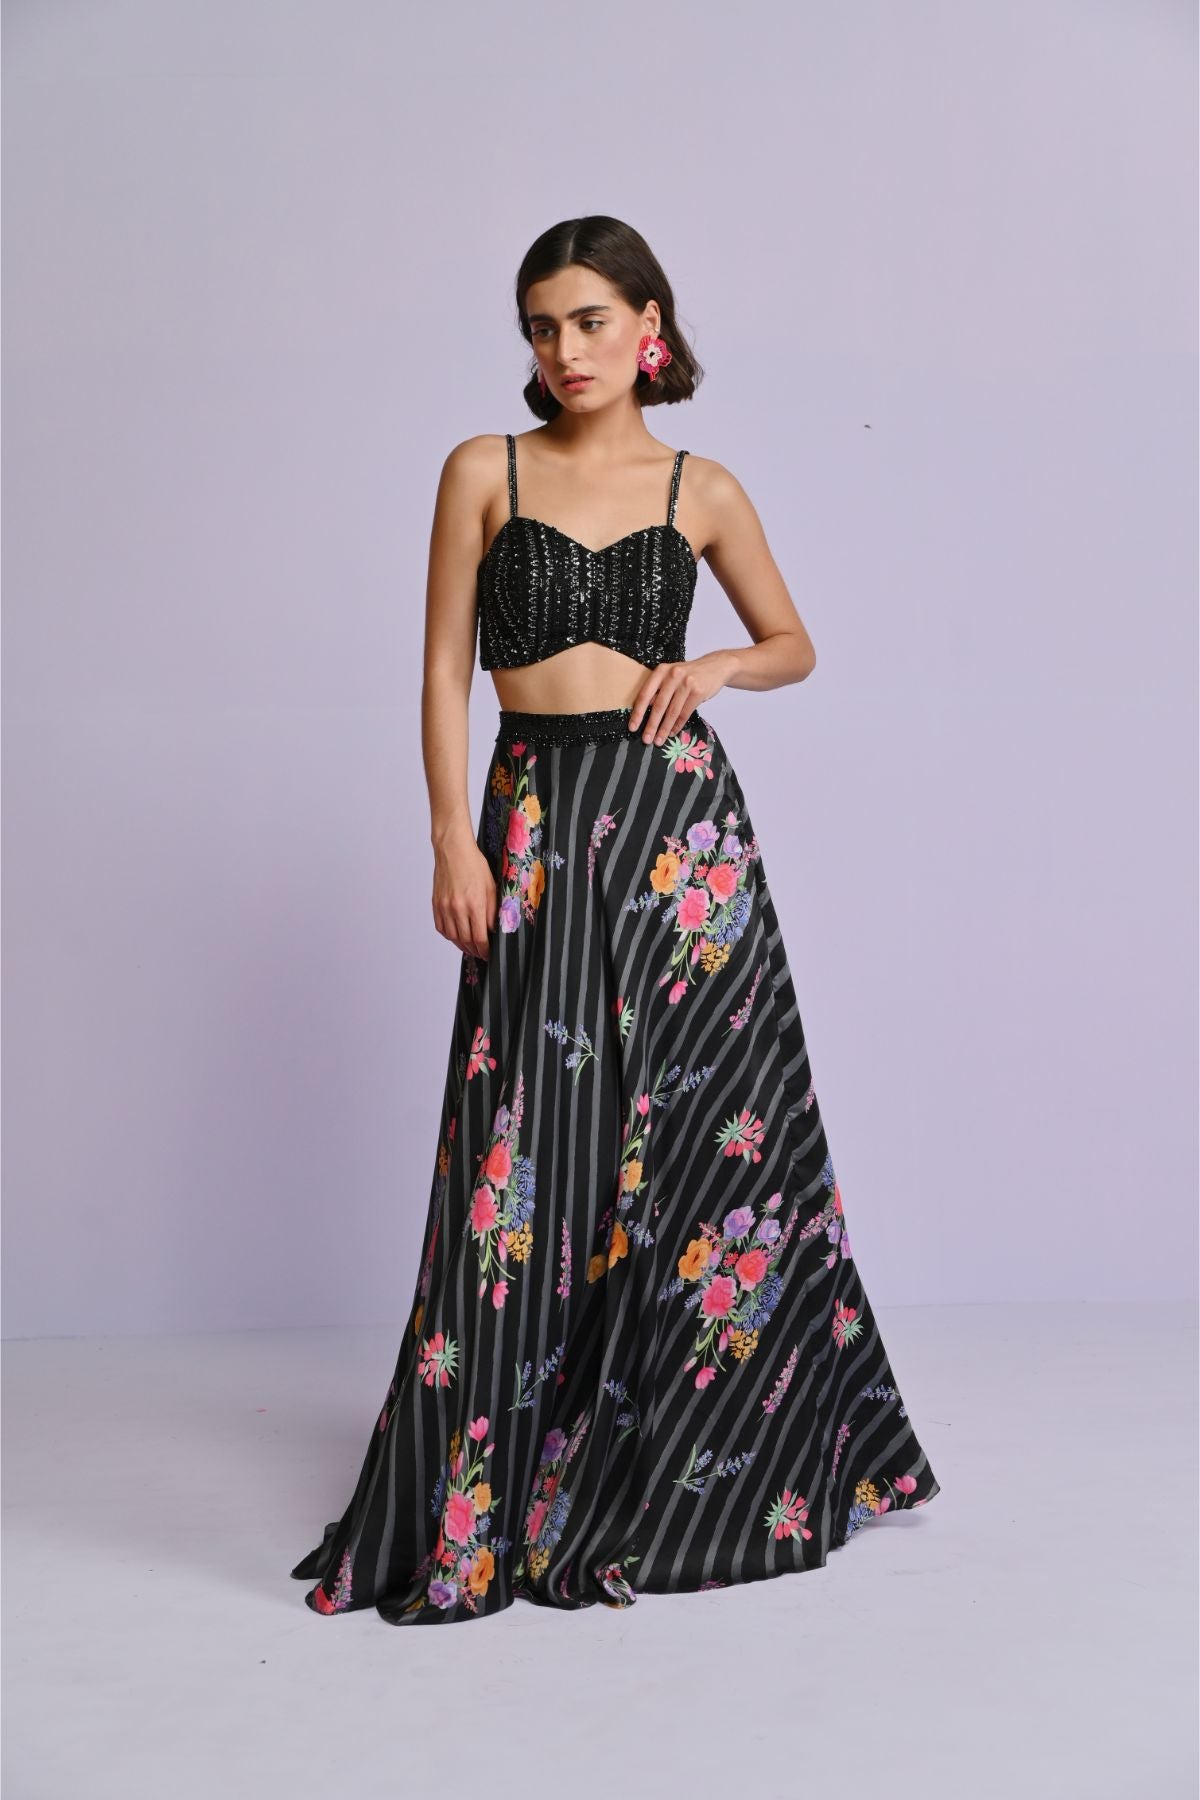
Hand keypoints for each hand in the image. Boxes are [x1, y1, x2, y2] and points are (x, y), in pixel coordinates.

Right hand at [432, 828, 496, 959]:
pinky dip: (449, 936)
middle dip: (475, 950)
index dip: (485, 950)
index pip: (480, 937)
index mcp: (474, 904)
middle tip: (481, 953)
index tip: (488, 954)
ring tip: (470, 948)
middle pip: (466, 940)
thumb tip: (493, 929)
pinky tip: (456, 936)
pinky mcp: (436, 904)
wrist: (453, 851)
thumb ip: (493, 911)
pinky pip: (441, 928)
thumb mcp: (491, 887)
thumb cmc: (474, 865)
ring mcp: (445, 907)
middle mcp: (458, 908)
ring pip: (453, 937)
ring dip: (462, 946)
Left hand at [628, 652, 731, 745]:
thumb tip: (644, 713)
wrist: (716, 667)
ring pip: (672, 712)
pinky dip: (677, 725)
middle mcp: (672, 675)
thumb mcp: (671, 676)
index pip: (645, 694)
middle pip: (658, 705)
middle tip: (646, 739)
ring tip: (658, 741)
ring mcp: (686, 683)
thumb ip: (659, 690)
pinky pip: (684, 713)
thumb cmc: (689, 674)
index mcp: (661, 671)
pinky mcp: (698, 691)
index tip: (632, 727)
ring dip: (664, 729)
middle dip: (651, 725)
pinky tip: (672, 733)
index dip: (638, 712)